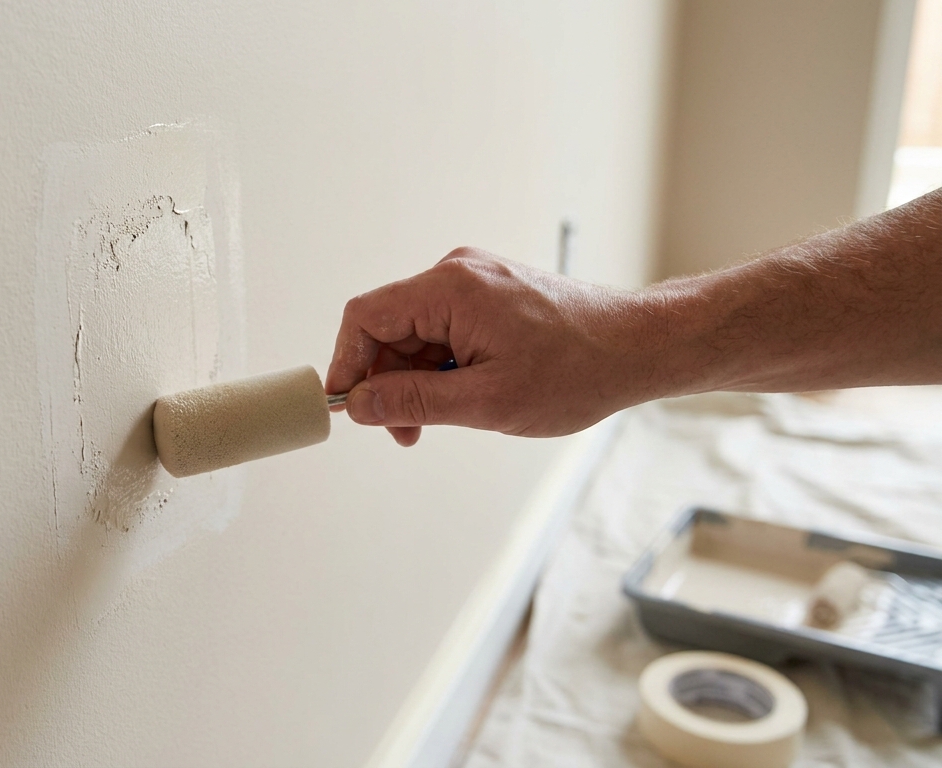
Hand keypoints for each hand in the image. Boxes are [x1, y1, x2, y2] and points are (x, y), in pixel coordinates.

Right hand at [326, 247, 649, 444]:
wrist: (640, 347)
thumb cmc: (576, 371)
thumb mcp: (487, 401)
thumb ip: (414, 402)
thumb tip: (358, 404)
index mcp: (450, 289)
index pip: (365, 317)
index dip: (347, 363)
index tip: (350, 407)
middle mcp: (457, 274)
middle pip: (389, 328)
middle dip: (389, 382)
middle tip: (406, 432)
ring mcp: (476, 282)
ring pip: (417, 334)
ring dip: (418, 380)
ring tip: (441, 421)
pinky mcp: (491, 295)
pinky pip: (444, 330)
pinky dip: (443, 367)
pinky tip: (466, 397)